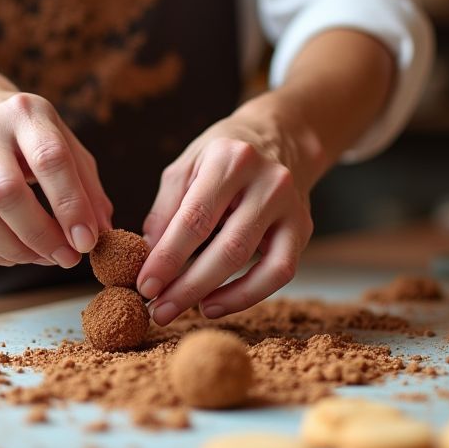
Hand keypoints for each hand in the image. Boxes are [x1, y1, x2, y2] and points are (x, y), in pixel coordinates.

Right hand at [0, 88, 112, 267]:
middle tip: (68, 258)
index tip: (87, 241)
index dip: (70, 205)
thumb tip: (103, 234)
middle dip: (42, 235)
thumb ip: (89, 189)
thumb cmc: (34, 140)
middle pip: (6, 193)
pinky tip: (22, 254)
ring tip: (47, 257)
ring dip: (19, 251)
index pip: (50, 159)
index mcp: (26, 113)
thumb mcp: (68, 148)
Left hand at [136, 97, 320, 324]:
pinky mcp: (303, 227)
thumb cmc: (222, 156)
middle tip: (158, 310)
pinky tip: (214, 304)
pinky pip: (279, 272)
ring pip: (254, 263)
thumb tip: (148, 257)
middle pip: (228, 247)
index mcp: (231, 159)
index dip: (168, 257)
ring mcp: (291, 205)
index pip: (196, 218)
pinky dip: (246, 296)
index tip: (145, 286)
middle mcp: (268, 180)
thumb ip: (166, 209)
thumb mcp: (187, 166)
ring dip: (214, 295)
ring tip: (183, 311)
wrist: (279, 136)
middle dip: (188, 285)